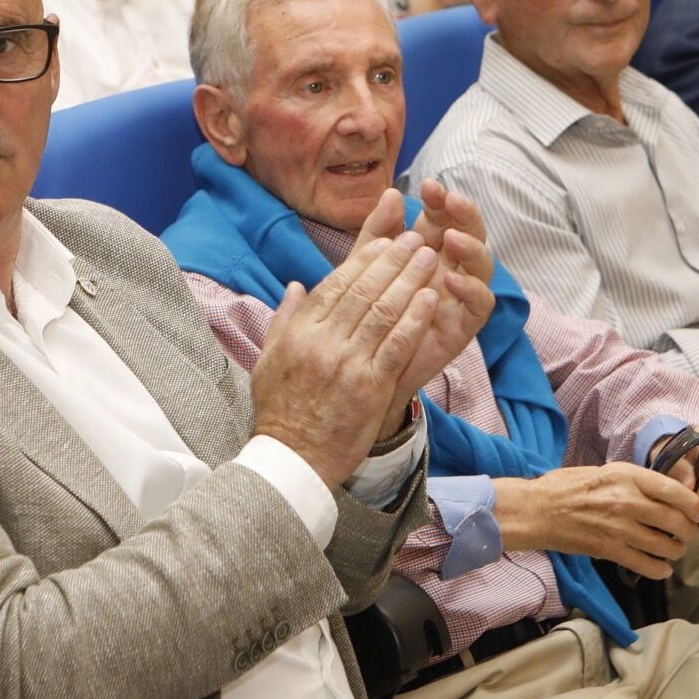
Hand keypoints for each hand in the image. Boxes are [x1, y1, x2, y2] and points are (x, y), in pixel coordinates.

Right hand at [249, 230, 440, 486]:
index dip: (362, 260)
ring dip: (409, 279)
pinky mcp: (371, 386)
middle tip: (414, 238)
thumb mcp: (268, 360)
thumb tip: (296, 285)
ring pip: (384, 310)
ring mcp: (348, 363)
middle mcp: (323, 342)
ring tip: (428, 257)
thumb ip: (284, 319)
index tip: (383, 242)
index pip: (335, 285)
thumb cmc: (280, 411)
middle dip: (392, 260)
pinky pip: (398, 344)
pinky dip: (415, 317)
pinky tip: (430, 297)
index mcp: (299, 332)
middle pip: (364, 290)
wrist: (292, 460)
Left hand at [360, 184, 495, 436]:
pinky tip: (452, 280)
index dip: (440, 200)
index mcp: (428, 249)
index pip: (442, 216)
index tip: (428, 185)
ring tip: (452, 238)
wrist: (362, 364)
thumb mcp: (365, 266)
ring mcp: (460, 296)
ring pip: (483, 265)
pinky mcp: (464, 325)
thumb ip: (377, 232)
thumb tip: (390, 193)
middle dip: (464, 214)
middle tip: (450, 201)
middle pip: (469, 233)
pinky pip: (481, 304)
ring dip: (472, 247)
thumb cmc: (364, 310)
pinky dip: (471, 289)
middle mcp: (450, 268)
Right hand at [493, 463, 698, 578]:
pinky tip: (662, 568)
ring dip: (676, 551)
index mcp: (628, 476)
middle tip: (688, 535)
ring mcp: (620, 528)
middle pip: (677, 521)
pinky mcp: (610, 550)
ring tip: (674, 550)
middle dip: (689, 532)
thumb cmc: (569, 486)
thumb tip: (667, 492)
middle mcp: (628, 501)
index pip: (676, 491)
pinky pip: (647, 565)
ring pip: (666, 546)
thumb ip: (636, 481)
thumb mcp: (607, 472)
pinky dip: (660, 570)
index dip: (695, 505)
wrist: (539, 509)